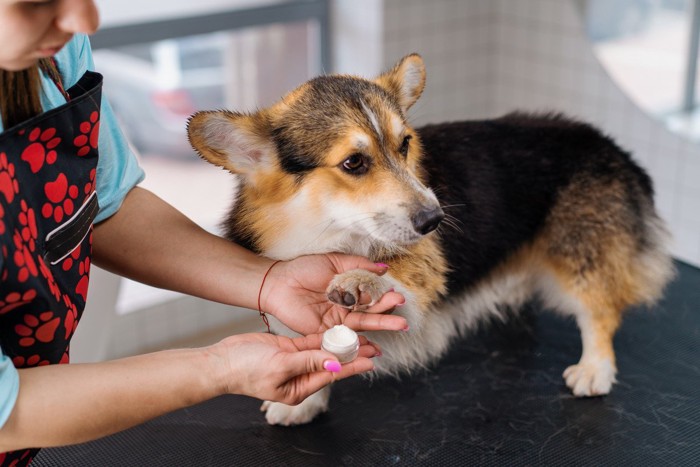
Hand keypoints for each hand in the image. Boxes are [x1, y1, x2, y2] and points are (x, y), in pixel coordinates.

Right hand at [212, 332, 379, 404]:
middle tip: (375, 345)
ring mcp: (297, 361)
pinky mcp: (290, 348)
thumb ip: (309, 362)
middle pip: (333, 363)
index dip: (353, 366)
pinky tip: (341, 328)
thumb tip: (336, 364)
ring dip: (342, 343)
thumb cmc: (246, 369)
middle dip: (353, 354)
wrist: (222, 360)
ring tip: (364, 336)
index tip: (371, 360)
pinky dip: (326, 335)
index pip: (332, 375)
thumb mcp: (280, 365)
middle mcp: (302, 376)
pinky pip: (313, 341)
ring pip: (325, 350)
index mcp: (299, 388)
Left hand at [260, 254, 407, 334]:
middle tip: (401, 305)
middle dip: (387, 309)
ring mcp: (337, 320)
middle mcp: (346, 306)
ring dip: (381, 324)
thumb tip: (384, 268)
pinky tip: (375, 344)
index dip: (384, 295)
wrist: (279, 282)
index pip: (372, 295)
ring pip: (363, 324)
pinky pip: (345, 338)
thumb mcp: (335, 261)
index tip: (395, 293)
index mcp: (349, 289)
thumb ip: (359, 265)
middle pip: (371, 311)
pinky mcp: (326, 332)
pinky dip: (360, 342)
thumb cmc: (303, 268)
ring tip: (400, 324)